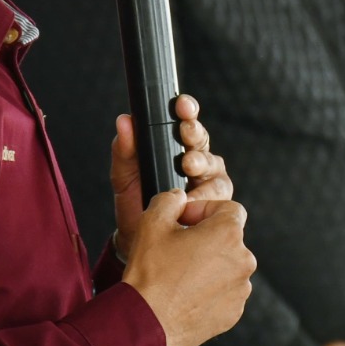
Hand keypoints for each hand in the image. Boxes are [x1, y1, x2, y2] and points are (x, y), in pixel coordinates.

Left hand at [111, 95, 234, 254]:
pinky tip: (194, 201)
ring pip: (216, 170)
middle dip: (195, 139)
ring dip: (203, 167)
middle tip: (185, 136)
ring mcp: (211, 185)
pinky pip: (221, 200)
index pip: (187, 122)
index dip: (188, 110)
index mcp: (178, 148)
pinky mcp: (217, 208)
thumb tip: (125, 121)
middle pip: (204, 144)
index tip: (182, 105)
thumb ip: (124, 150)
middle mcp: (199, 162)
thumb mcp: (124, 175)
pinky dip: (208, 199)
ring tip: (189, 168)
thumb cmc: (135, 203)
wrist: (139, 241)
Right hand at [115, 104, 253, 345]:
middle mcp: (243, 260)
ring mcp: (240, 289)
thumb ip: (171, 198)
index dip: (205, 210)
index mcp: (228, 234)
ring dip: (209, 265)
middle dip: (207, 238)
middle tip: (178, 248)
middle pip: (229, 238)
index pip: (229, 208)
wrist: (146, 323)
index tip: (185, 221)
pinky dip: (210, 290)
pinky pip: (225, 292)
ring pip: (228, 266)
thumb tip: (180, 197)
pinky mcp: (233, 312)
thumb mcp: (152, 221)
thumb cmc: (149, 274)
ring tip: (180, 274)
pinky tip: (185, 294)